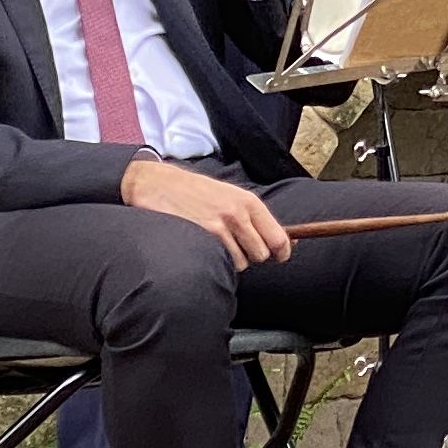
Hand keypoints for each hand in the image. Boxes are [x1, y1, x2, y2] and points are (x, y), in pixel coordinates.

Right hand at [121, 157, 291, 267]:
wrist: (160, 184)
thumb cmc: (197, 193)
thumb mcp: (230, 196)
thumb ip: (254, 218)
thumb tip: (287, 242)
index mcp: (249, 202)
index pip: (279, 237)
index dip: (283, 252)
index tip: (280, 257)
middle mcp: (238, 214)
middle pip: (261, 255)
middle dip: (252, 257)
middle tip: (237, 247)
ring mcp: (220, 226)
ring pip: (241, 263)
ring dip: (233, 261)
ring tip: (217, 245)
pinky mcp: (202, 237)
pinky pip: (222, 263)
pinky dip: (217, 262)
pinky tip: (206, 248)